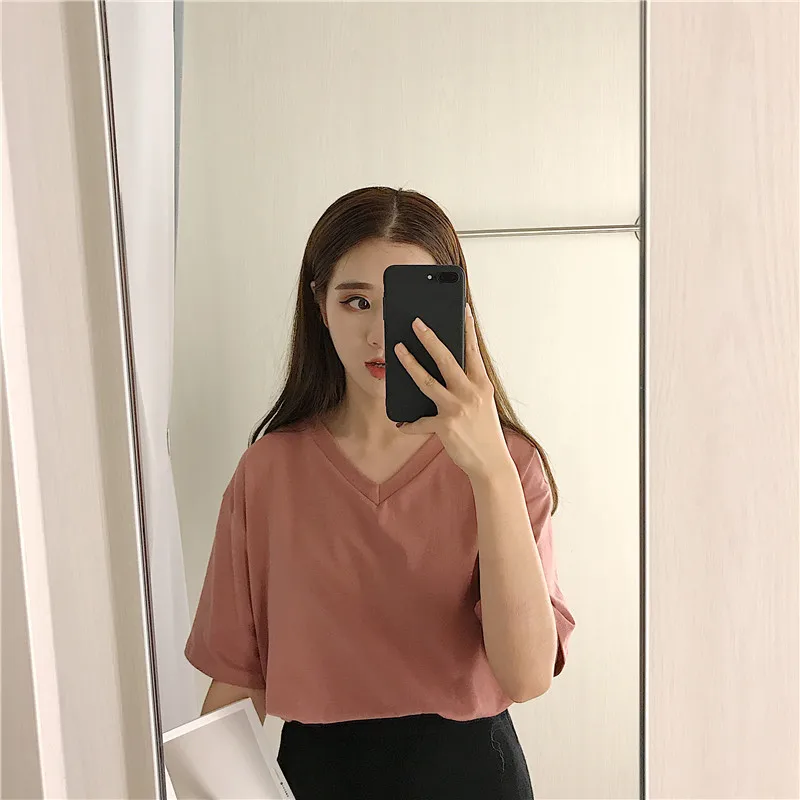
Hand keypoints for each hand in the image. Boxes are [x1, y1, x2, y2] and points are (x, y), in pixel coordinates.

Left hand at [393, 304, 512, 479]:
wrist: (491, 463)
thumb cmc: (484, 431)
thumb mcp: (482, 403)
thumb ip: (467, 385)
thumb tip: (444, 369)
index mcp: (482, 384)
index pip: (472, 350)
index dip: (467, 328)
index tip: (462, 308)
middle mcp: (471, 392)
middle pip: (446, 359)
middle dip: (430, 338)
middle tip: (416, 322)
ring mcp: (457, 408)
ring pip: (427, 381)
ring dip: (410, 364)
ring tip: (398, 350)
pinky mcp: (445, 425)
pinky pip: (419, 422)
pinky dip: (409, 424)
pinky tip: (401, 424)